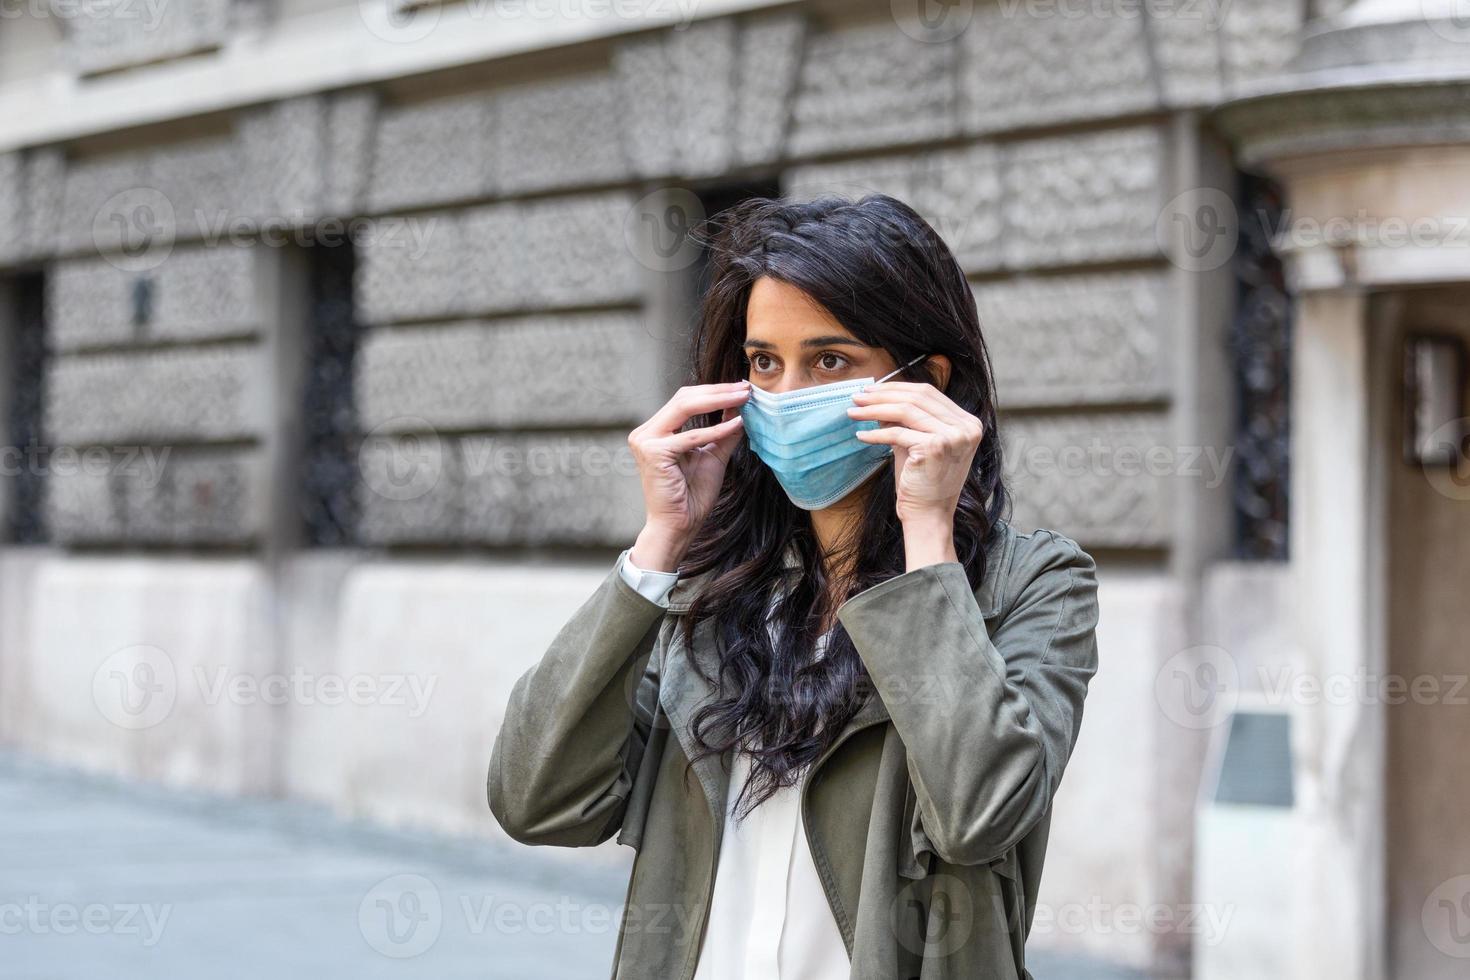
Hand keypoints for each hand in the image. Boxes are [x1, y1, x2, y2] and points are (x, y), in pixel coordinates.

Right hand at [627, 381, 749, 570]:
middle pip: (684, 398)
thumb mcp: (713, 456)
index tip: (742, 388)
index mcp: (656, 431)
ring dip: (718, 401)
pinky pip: (690, 436)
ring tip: (744, 398)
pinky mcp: (653, 453)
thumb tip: (740, 408)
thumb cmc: (692, 496)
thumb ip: (723, 432)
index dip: (714, 391)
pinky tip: (737, 424)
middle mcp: (646, 432)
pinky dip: (715, 429)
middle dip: (718, 391)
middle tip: (746, 388)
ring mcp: (645, 441)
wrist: (678, 526)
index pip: (685, 399)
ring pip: (685, 407)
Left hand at [847, 381, 982, 563]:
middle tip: (857, 397)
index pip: (929, 392)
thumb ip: (905, 418)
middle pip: (917, 397)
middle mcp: (966, 427)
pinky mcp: (936, 447)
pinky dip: (876, 433)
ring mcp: (954, 436)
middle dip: (882, 395)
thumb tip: (878, 396)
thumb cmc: (922, 481)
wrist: (928, 515)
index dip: (897, 388)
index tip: (872, 389)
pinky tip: (861, 435)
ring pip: (906, 411)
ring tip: (854, 411)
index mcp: (967, 422)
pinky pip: (898, 433)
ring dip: (875, 409)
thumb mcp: (916, 441)